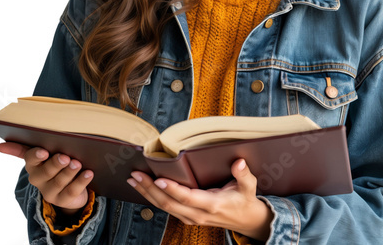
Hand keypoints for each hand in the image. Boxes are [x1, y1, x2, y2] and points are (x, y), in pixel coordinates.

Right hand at [0, 142, 93, 214]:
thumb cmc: (54, 164)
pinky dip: (81, 181)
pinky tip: (89, 173)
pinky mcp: (63, 200)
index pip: (30, 159)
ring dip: (69, 172)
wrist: (66, 189)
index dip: (37, 156)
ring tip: (78, 163)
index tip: (44, 151)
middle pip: (46, 171)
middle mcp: (39, 179)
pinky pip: (72, 191)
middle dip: (56, 163)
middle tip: (66, 157)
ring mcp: (50, 191)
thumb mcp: (42, 156)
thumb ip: (23, 148)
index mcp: (33, 165)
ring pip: (60, 181)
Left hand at [127, 158, 272, 240]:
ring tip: (133, 179)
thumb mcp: (249, 186)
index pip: (188, 198)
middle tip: (136, 175)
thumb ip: (244, 175)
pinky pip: (166, 208)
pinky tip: (142, 187)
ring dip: (147, 193)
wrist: (244, 220)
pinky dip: (152, 197)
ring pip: (164, 207)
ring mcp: (190, 217)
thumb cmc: (244, 199)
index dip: (173, 189)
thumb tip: (240, 162)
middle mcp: (198, 214)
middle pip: (169, 203)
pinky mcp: (186, 217)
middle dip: (150, 189)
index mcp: (212, 204)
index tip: (159, 179)